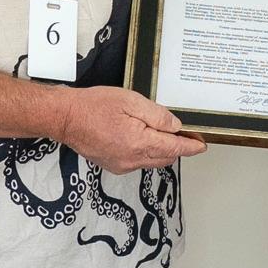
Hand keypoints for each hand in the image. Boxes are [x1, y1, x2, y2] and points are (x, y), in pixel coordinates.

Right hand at [61, 86, 204, 174]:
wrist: (66, 118)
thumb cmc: (93, 106)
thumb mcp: (131, 101)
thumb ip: (157, 115)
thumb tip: (175, 126)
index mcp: (140, 143)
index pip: (175, 148)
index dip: (191, 146)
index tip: (201, 145)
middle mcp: (132, 159)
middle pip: (166, 157)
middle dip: (178, 148)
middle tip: (185, 135)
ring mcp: (122, 165)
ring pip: (153, 161)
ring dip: (162, 150)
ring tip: (162, 134)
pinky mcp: (113, 166)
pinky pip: (138, 162)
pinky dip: (146, 153)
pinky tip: (141, 139)